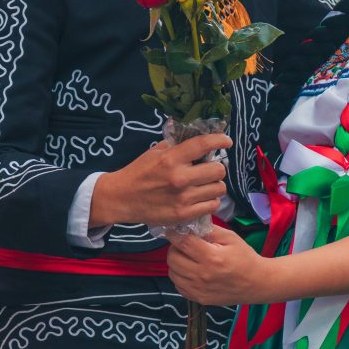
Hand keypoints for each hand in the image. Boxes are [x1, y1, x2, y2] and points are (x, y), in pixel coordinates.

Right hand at [90, 133, 230, 227]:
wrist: (121, 198)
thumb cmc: (140, 172)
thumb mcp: (156, 152)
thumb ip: (177, 144)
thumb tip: (199, 133)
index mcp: (171, 158)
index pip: (204, 144)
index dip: (220, 140)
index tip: (226, 141)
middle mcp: (179, 178)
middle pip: (218, 170)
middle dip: (217, 168)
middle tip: (210, 169)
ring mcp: (183, 198)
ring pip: (219, 189)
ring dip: (215, 185)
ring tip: (205, 185)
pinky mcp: (184, 214)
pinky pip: (212, 205)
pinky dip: (210, 200)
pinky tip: (201, 198)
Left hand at [168, 225, 270, 305]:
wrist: (257, 283)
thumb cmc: (245, 258)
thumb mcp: (231, 238)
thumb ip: (209, 230)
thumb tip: (190, 224)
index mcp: (211, 257)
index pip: (183, 242)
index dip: (175, 234)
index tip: (174, 230)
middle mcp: (202, 275)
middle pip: (172, 258)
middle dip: (175, 248)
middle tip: (184, 245)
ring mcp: (199, 289)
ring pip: (172, 273)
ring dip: (176, 263)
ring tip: (187, 258)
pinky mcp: (199, 298)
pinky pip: (178, 286)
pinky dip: (180, 277)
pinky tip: (191, 271)